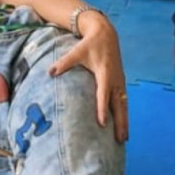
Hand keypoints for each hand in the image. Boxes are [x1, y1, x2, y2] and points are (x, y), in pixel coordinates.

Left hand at [49, 11, 128, 143]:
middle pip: (119, 105)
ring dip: (124, 121)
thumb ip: (64, 63)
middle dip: (120, 122)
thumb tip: (50, 72)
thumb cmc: (90, 44)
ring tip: (124, 139)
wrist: (106, 34)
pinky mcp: (120, 83)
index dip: (103, 108)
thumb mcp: (76, 52)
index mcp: (104, 72)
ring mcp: (119, 82)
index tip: (103, 123)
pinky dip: (124, 114)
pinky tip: (123, 126)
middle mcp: (114, 79)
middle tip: (120, 140)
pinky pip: (124, 101)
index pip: (103, 94)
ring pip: (123, 105)